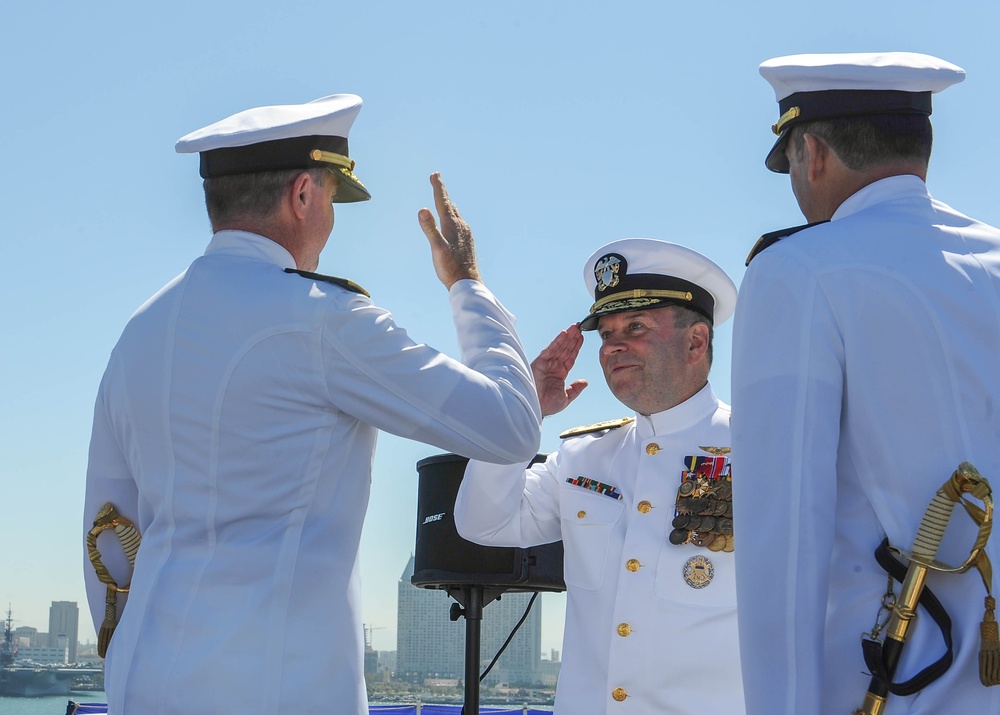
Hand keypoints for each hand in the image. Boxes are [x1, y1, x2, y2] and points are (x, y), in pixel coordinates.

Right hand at [417, 173, 481, 288]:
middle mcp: (461, 226)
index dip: (438, 187)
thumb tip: (423, 209)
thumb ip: (430, 228)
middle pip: (450, 204)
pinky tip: (453, 221)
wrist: (468, 282)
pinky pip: (459, 222)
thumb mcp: (437, 248)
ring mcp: (465, 233)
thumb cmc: (450, 268)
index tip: (435, 174)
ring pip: (455, 213)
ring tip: (444, 197)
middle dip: (442, 191)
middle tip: (437, 179)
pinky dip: (453, 215)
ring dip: (448, 203)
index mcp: (452, 225)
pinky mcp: (467, 241)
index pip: (443, 201)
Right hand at [531, 324, 588, 417]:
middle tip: (580, 327)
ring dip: (567, 337)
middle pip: (565, 349)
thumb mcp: (565, 398)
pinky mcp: (540, 362)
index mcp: (560, 374)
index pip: (570, 357)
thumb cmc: (547, 405)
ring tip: (575, 327)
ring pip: (559, 347)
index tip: (582, 337)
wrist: (535, 407)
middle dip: (572, 338)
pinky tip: (564, 333)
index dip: (576, 347)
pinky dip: (557, 341)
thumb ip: (575, 389)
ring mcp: (547, 363)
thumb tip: (585, 382)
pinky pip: (550, 349)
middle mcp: (553, 366)